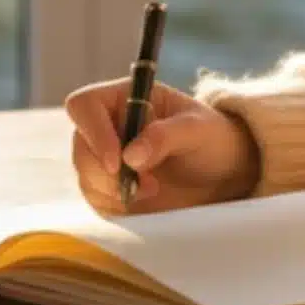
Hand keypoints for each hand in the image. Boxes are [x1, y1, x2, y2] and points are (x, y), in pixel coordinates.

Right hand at [64, 78, 261, 214]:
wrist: (223, 174)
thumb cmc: (212, 139)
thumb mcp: (198, 129)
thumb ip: (165, 136)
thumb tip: (130, 155)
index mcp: (124, 98)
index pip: (85, 105)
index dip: (93, 131)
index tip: (117, 161)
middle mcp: (108, 126)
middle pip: (81, 147)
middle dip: (107, 172)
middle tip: (145, 184)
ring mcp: (106, 159)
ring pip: (86, 177)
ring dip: (114, 191)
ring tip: (153, 191)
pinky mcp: (110, 189)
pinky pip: (97, 201)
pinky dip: (117, 206)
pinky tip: (145, 201)